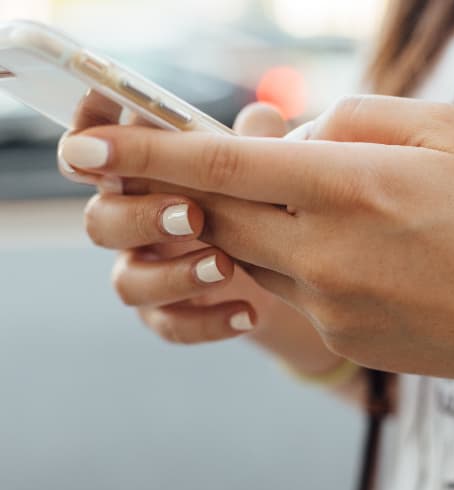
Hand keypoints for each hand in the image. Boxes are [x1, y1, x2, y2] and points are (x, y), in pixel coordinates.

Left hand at [59, 95, 453, 381]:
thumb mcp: (441, 130)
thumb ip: (352, 119)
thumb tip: (288, 135)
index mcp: (351, 186)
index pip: (224, 164)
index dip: (150, 153)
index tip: (89, 150)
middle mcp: (326, 250)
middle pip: (218, 214)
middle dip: (190, 190)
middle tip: (185, 170)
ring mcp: (327, 301)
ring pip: (248, 253)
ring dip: (252, 223)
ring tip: (308, 206)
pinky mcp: (337, 333)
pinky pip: (288, 289)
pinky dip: (294, 260)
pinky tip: (346, 252)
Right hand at [60, 102, 288, 342]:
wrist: (283, 272)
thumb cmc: (260, 205)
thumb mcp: (265, 171)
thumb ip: (258, 145)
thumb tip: (262, 118)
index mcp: (143, 177)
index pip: (96, 151)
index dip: (89, 134)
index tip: (105, 129)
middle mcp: (133, 223)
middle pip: (100, 221)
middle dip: (141, 217)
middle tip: (194, 215)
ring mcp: (147, 271)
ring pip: (127, 282)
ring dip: (173, 275)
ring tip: (226, 266)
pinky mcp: (167, 313)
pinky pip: (169, 325)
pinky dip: (207, 322)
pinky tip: (248, 313)